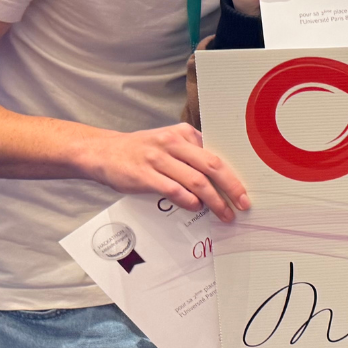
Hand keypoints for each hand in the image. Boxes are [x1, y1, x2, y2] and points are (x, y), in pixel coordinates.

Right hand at [66, 122, 248, 219]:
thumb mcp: (169, 143)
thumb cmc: (141, 151)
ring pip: (196, 180)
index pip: (216, 154)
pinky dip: (189, 200)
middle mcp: (173, 143)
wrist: (102, 152)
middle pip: (212, 165)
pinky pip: (173, 189)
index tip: (245, 190)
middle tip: (244, 203)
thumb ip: (192, 154)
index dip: (234, 174)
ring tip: (224, 213)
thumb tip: (222, 176)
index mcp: (183, 133)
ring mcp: (158, 158)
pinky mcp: (144, 175)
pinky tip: (196, 207)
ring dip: (214, 200)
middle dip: (232, 187)